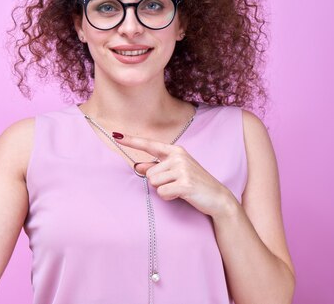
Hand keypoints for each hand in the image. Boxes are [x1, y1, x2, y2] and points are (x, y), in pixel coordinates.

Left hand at [114, 132, 237, 218]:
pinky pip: (162, 192)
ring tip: (179, 189)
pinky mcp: (185, 183)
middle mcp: (178, 156)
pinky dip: (169, 197)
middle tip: (175, 184)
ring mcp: (182, 169)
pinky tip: (181, 195)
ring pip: (154, 183)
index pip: (149, 145)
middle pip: (149, 173)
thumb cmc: (194, 183)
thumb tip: (137, 166)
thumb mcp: (175, 172)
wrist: (218, 197)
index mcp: (175, 151)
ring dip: (163, 190)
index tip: (115, 135)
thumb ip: (156, 168)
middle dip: (158, 183)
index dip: (131, 141)